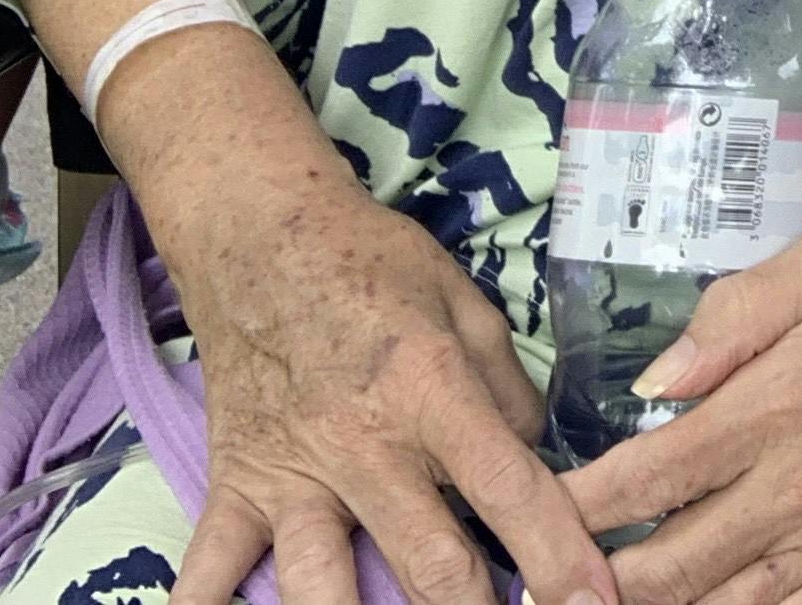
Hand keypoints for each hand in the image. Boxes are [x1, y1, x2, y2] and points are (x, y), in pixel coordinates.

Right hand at [160, 180, 615, 604]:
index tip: (592, 601)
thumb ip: (506, 388)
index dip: (555, 552)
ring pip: (321, 589)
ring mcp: (292, 474)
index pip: (507, 487)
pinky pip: (209, 571)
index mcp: (430, 392)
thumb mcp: (465, 302)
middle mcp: (363, 446)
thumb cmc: (371, 262)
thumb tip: (535, 458)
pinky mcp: (236, 486)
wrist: (260, 233)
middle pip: (427, 562)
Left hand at [562, 213, 801, 604]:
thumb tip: (652, 384)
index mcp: (780, 405)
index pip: (647, 481)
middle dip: (592, 582)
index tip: (524, 510)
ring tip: (600, 597)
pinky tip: (705, 603)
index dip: (573, 508)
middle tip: (540, 574)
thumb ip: (732, 319)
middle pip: (669, 571)